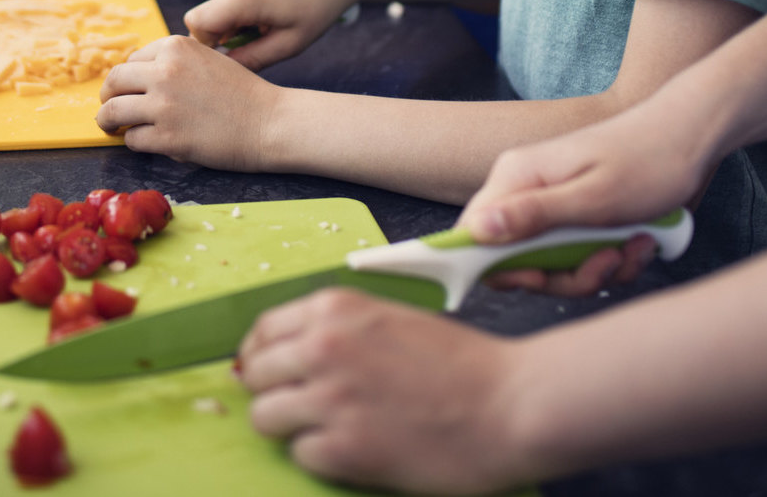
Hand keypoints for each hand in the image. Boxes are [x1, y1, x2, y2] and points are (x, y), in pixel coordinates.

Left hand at [95, 35, 280, 171]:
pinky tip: (146, 143)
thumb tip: (138, 79)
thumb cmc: (243, 93)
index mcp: (175, 47)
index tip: (127, 90)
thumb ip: (174, 63)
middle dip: (108, 97)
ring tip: (113, 128)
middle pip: (114, 81)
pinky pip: (132, 139)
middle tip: (110, 109)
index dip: (126, 78)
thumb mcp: (206, 60)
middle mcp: (165, 71)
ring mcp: (164, 104)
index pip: (131, 60)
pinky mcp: (167, 137)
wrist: (270, 122)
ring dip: (109, 122)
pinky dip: (134, 142)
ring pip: (113, 111)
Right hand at [181, 0, 360, 68]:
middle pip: (200, 21)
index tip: (233, 56)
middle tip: (254, 46)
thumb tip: (222, 74)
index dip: (207, 47)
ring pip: (212, 15)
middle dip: (220, 40)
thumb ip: (252, 61)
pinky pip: (221, 5)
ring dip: (230, 30)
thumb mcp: (289, 44)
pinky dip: (236, 18)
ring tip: (264, 30)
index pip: (196, 25)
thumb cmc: (317, 8)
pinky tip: (263, 19)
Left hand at [238, 289, 529, 493]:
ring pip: (265, 418)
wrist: (511, 403)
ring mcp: (330, 399)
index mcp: (335, 309)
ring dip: (291, 428)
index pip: (262, 332)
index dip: (263, 357)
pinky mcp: (344, 448)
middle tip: (302, 407)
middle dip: (272, 393)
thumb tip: (291, 354)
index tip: (272, 374)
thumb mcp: (391, 321)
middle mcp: (323, 347)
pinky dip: (322, 457)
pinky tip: (355, 450)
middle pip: (255, 375)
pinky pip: (300, 455)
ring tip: (327, 431)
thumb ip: (340, 332)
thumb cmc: (463, 364)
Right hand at [457, 98, 712, 298]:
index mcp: (518, 177)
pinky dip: (613, 261)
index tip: (541, 278)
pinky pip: (581, 259)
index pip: (473, 233)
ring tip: (633, 247)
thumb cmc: (648, 161)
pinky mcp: (580, 220)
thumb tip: (475, 231)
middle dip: (565, 275)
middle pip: (516, 261)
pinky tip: (642, 242)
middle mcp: (529, 192)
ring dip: (597, 270)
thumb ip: (532, 217)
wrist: (694, 139)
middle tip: (607, 261)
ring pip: (553, 266)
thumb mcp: (593, 198)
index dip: (498, 267)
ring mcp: (555, 207)